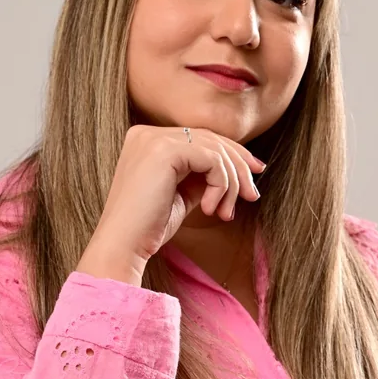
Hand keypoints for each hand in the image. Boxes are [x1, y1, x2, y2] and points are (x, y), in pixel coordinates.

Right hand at [84, 123, 266, 274]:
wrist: (124, 245)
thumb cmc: (150, 227)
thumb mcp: (182, 194)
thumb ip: (201, 176)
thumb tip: (235, 171)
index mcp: (147, 139)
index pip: (200, 137)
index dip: (232, 154)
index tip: (253, 175)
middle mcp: (147, 133)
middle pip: (211, 139)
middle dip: (238, 168)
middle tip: (252, 195)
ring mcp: (153, 139)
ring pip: (215, 150)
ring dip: (231, 184)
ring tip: (226, 213)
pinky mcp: (163, 151)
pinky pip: (212, 160)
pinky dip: (221, 185)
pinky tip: (210, 209)